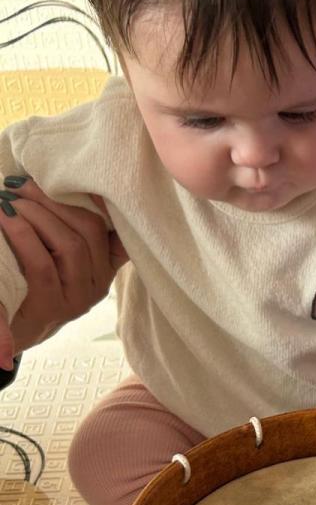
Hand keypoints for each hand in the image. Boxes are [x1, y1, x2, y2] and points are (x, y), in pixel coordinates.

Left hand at [0, 177, 127, 368]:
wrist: (7, 328)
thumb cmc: (28, 281)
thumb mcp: (57, 256)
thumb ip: (71, 230)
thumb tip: (64, 184)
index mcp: (104, 268)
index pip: (116, 229)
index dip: (101, 201)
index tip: (73, 176)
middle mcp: (98, 284)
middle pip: (90, 230)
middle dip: (53, 200)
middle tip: (20, 185)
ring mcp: (78, 299)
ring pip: (70, 245)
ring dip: (36, 214)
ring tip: (9, 201)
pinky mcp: (53, 308)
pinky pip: (42, 264)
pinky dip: (22, 234)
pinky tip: (5, 218)